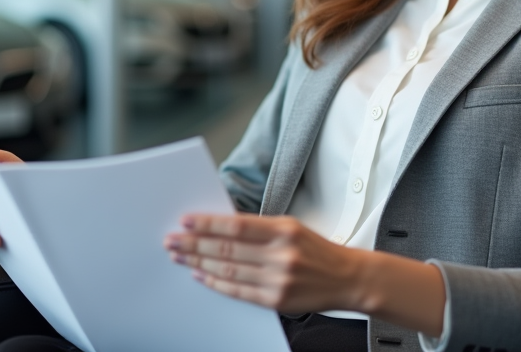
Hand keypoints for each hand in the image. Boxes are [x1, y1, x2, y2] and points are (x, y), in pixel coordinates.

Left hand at [164, 214, 363, 313]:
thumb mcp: (291, 227)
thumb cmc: (316, 250)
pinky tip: (201, 276)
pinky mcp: (276, 300)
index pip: (236, 226)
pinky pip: (238, 291)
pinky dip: (216, 283)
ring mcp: (278, 279)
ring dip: (199, 264)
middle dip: (195, 245)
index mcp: (284, 229)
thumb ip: (258, 228)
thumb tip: (219, 226)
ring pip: (229, 271)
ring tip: (181, 258)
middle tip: (173, 241)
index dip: (208, 224)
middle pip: (227, 249)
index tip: (186, 221)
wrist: (347, 278)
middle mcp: (281, 254)